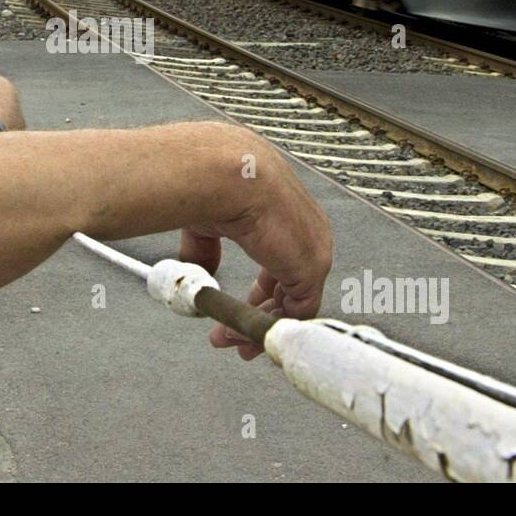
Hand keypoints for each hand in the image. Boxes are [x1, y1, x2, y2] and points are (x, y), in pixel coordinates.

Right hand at [179, 136, 331, 359]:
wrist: (228, 175)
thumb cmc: (219, 184)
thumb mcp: (210, 222)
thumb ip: (208, 249)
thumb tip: (202, 270)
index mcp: (290, 218)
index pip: (284, 264)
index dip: (262, 292)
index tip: (242, 309)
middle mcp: (309, 235)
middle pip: (292, 288)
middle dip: (261, 314)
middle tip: (235, 334)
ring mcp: (314, 252)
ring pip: (293, 305)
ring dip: (260, 327)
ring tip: (229, 340)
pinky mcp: (312, 269)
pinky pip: (295, 312)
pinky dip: (269, 328)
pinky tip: (241, 335)